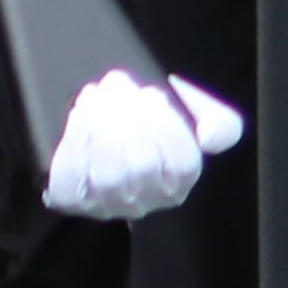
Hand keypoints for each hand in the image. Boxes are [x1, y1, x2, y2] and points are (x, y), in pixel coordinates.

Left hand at [41, 71, 243, 221]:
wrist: (101, 131)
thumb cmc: (149, 121)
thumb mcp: (188, 113)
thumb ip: (216, 122)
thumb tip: (210, 136)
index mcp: (179, 179)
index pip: (183, 164)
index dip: (168, 126)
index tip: (152, 95)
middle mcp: (147, 198)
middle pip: (143, 166)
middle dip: (130, 119)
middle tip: (118, 84)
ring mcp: (108, 203)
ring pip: (108, 177)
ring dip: (101, 128)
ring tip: (97, 96)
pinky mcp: (73, 199)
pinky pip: (72, 180)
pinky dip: (74, 144)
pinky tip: (80, 115)